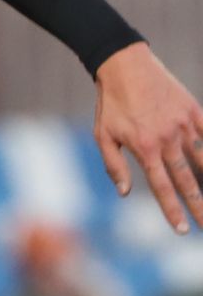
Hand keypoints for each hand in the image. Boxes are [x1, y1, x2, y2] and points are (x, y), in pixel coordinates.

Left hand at [94, 42, 202, 233]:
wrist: (124, 65)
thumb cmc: (111, 103)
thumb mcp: (102, 134)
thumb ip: (114, 165)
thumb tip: (125, 193)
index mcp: (144, 149)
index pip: (162, 187)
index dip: (173, 211)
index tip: (183, 230)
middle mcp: (167, 140)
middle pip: (187, 181)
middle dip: (198, 207)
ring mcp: (183, 125)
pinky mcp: (193, 111)